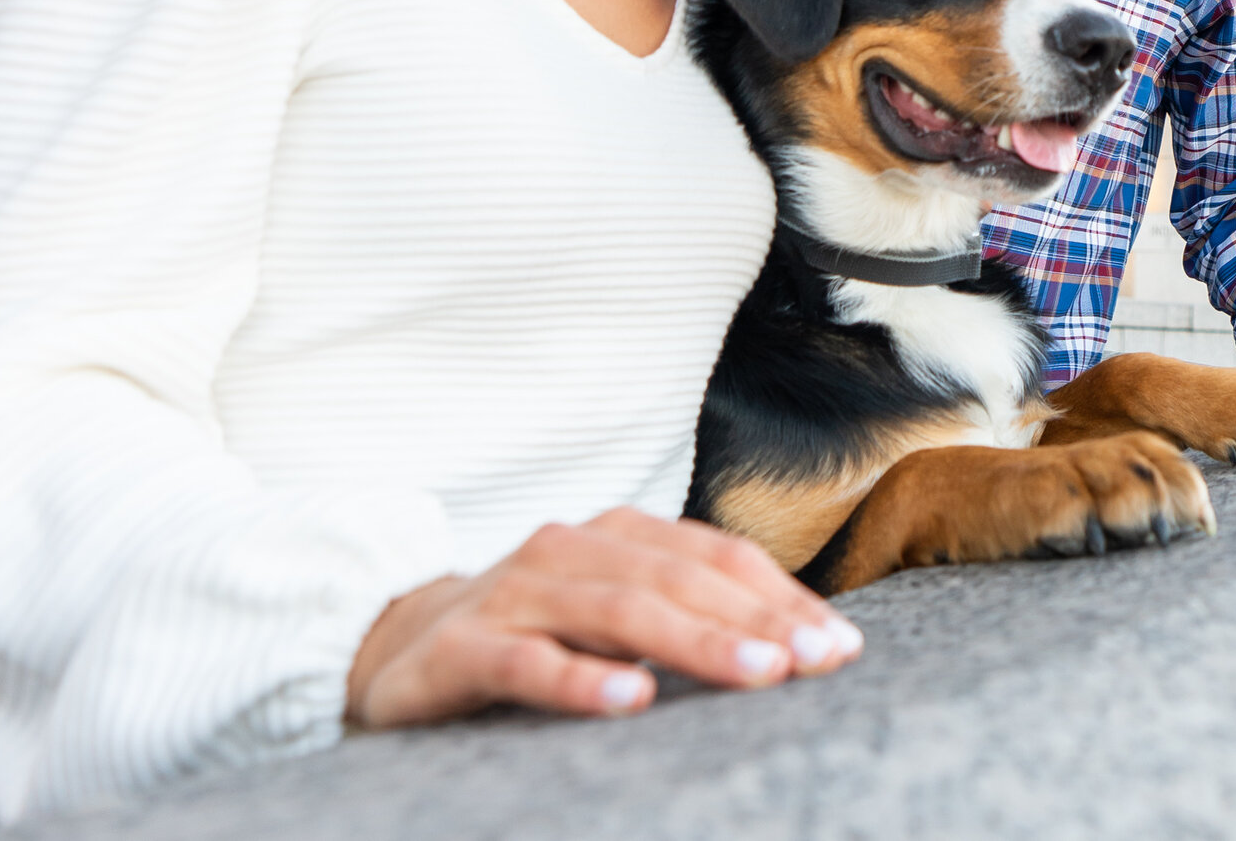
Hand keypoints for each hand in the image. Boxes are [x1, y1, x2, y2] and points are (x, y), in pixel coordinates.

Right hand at [345, 506, 860, 728]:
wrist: (392, 647)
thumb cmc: (535, 632)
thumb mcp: (614, 613)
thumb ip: (689, 614)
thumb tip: (800, 643)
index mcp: (618, 535)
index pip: (718, 559)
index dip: (785, 598)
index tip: (843, 646)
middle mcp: (570, 550)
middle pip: (679, 580)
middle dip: (758, 621)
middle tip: (817, 663)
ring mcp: (513, 594)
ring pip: (617, 611)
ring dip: (695, 642)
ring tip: (758, 674)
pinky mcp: (459, 649)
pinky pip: (527, 661)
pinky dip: (581, 678)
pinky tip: (630, 699)